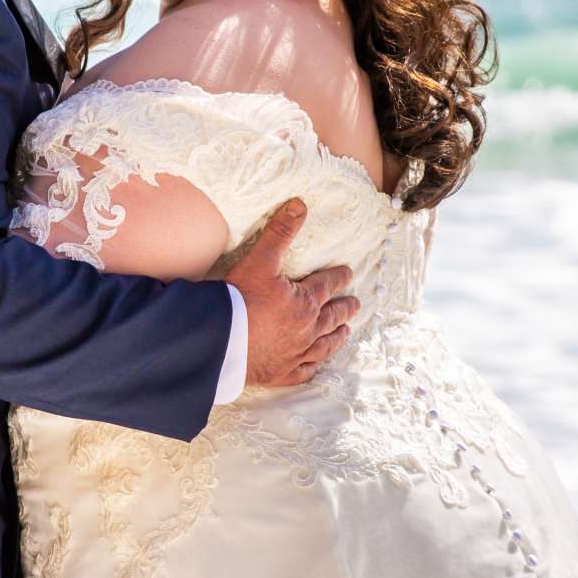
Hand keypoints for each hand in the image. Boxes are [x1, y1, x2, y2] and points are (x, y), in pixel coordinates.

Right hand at [224, 198, 358, 386]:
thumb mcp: (261, 260)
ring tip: (345, 332)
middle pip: (332, 316)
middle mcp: (307, 329)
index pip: (328, 285)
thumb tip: (299, 204)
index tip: (349, 273)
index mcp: (306, 302)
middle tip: (356, 305)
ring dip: (336, 337)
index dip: (339, 278)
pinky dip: (313, 367)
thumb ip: (280, 232)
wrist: (221, 341)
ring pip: (324, 345)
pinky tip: (316, 365)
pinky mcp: (281, 373)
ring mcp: (296, 354)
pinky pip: (304, 371)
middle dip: (345, 308)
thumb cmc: (240, 299)